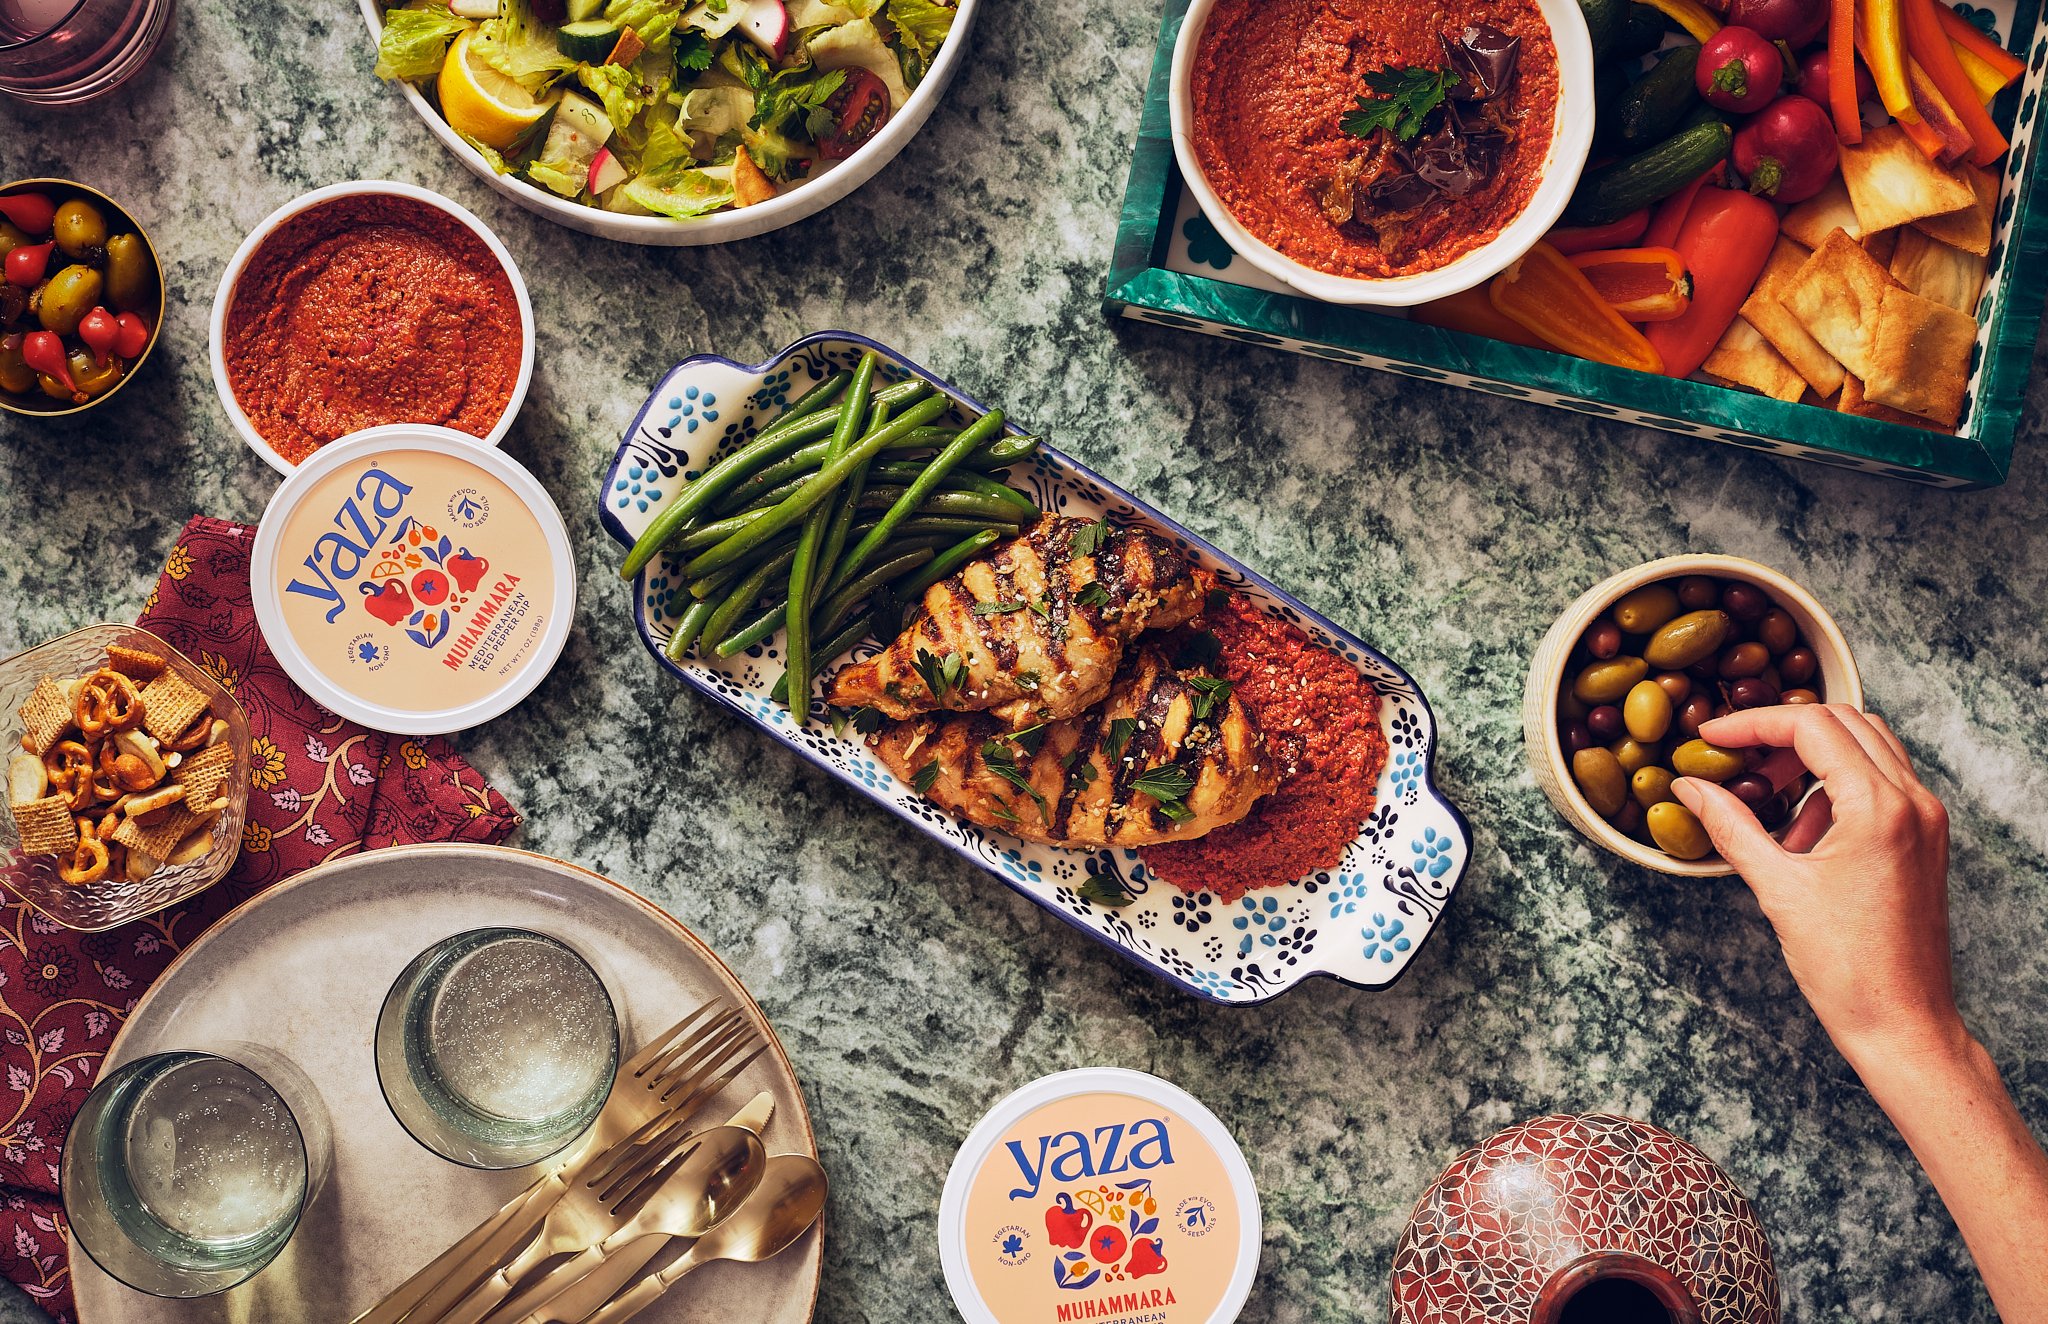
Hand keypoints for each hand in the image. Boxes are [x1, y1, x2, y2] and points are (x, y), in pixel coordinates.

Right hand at [1671, 704, 1961, 1069]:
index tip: (1711, 736)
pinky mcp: (1926, 840)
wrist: (1904, 1024)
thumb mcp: (1777, 889)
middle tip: (1734, 756)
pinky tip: (1803, 832)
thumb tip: (1689, 787)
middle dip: (1783, 732)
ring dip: (1813, 757)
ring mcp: (1927, 820)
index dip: (1752, 723)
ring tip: (1768, 799)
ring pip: (1867, 746)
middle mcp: (1913, 802)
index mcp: (1879, 807)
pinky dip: (1838, 787)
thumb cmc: (1848, 969)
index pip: (1811, 726)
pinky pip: (1882, 783)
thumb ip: (1729, 827)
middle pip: (1844, 721)